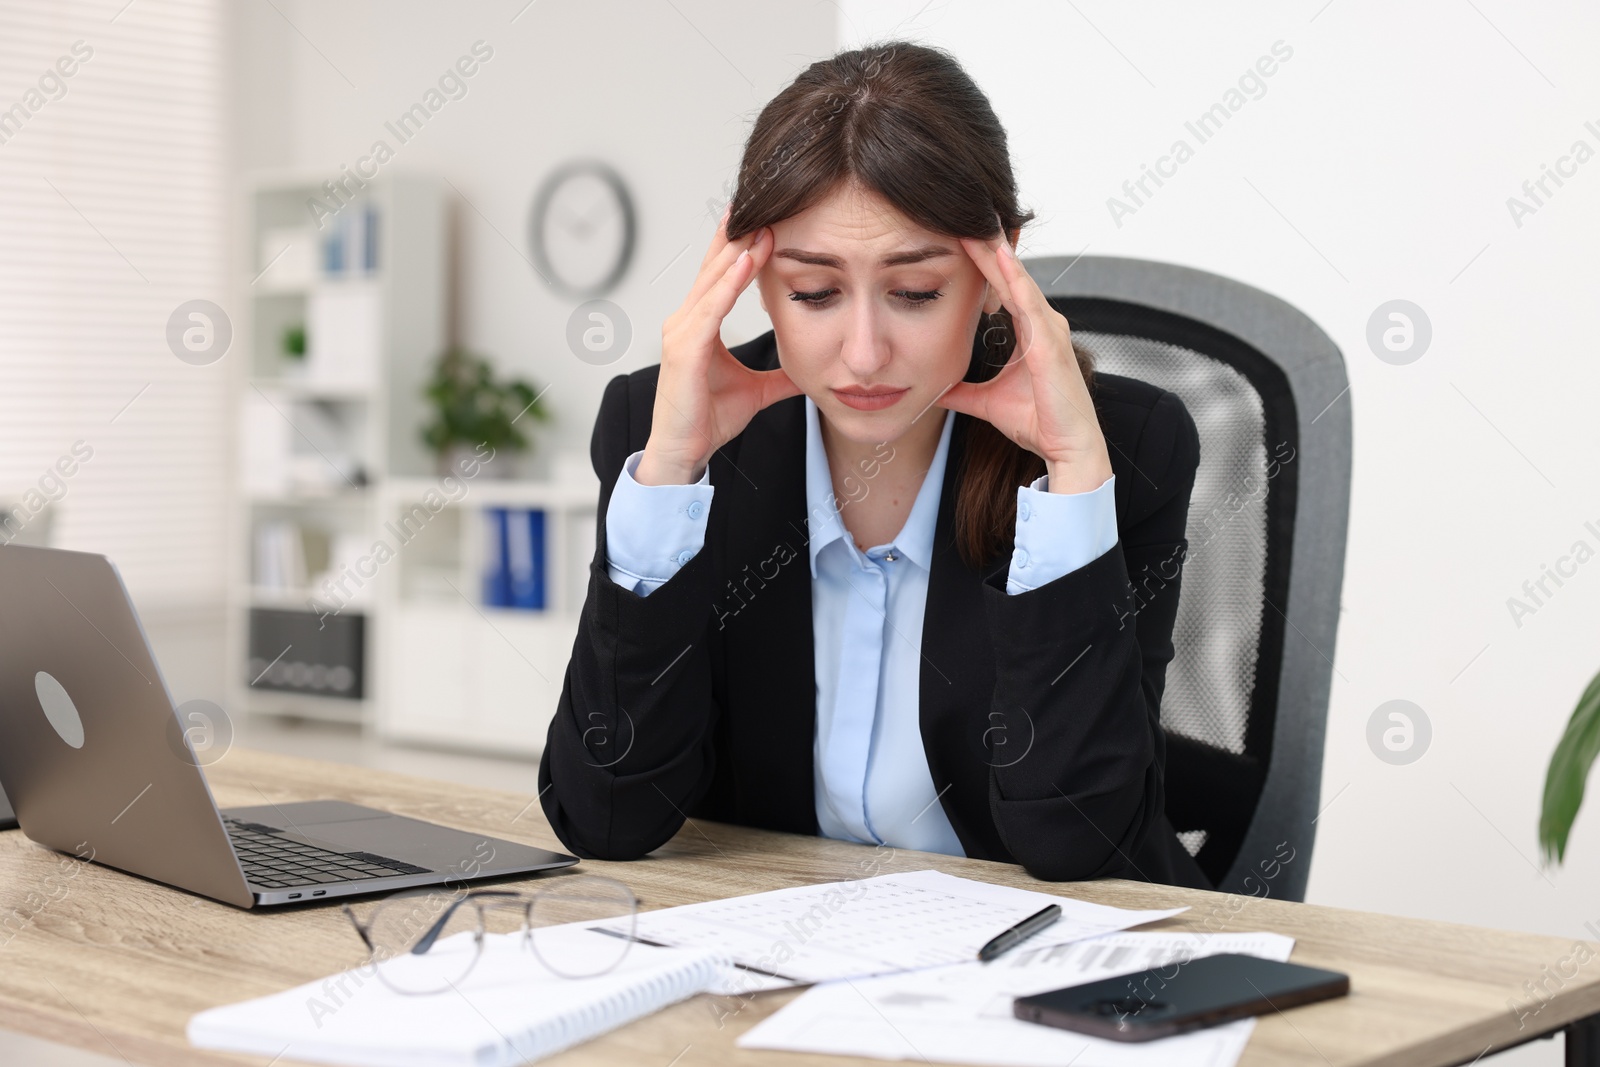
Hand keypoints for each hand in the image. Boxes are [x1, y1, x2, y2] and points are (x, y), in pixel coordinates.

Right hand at [636, 210, 800, 484]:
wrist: (683, 454)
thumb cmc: (708, 420)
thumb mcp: (755, 392)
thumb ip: (779, 378)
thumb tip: (808, 372)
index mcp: (699, 326)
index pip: (720, 276)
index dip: (739, 247)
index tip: (760, 219)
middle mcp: (685, 322)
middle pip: (714, 269)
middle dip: (737, 236)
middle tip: (760, 202)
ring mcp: (681, 333)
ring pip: (713, 282)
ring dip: (738, 252)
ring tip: (762, 224)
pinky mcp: (684, 350)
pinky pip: (711, 310)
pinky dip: (730, 285)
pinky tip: (748, 262)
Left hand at [937, 227, 1112, 494]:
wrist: (1067, 451)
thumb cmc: (1037, 424)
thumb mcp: (986, 402)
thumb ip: (961, 392)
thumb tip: (932, 389)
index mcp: (1031, 332)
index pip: (1002, 287)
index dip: (981, 263)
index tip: (956, 237)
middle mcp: (1044, 324)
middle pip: (1011, 276)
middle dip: (987, 246)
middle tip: (962, 214)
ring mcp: (1051, 331)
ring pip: (1019, 282)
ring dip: (997, 253)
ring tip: (973, 224)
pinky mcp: (1052, 345)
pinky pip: (1031, 304)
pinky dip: (1015, 279)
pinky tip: (999, 258)